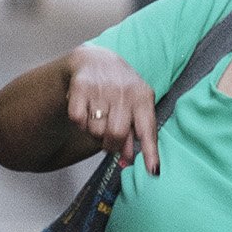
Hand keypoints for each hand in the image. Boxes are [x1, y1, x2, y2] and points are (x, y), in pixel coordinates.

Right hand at [63, 46, 159, 174]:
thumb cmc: (121, 89)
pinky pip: (77, 120)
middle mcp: (124, 91)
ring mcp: (101, 88)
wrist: (96, 59)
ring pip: (94, 129)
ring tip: (98, 117)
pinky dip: (79, 122)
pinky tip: (85, 111)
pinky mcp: (80, 86)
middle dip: (110, 144)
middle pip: (116, 134)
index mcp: (143, 98)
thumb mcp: (136, 105)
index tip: (153, 171)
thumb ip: (136, 132)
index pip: (148, 129)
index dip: (150, 152)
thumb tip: (129, 159)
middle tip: (109, 140)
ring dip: (94, 131)